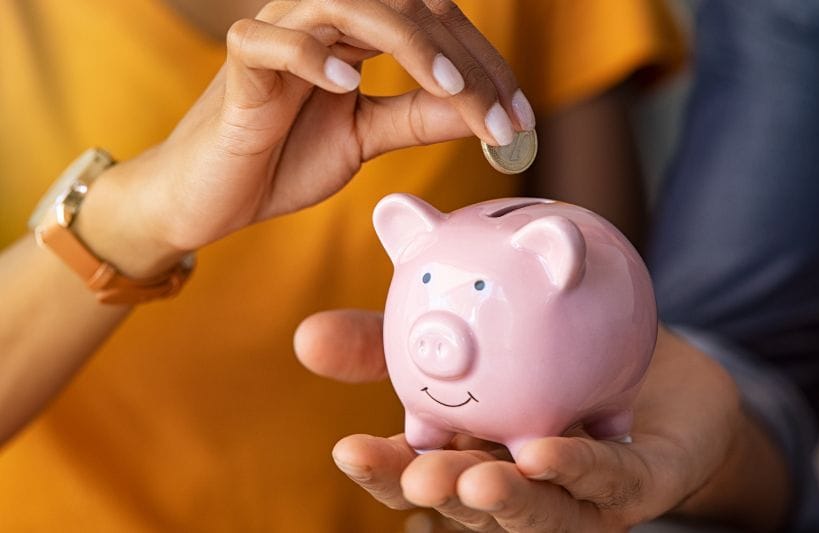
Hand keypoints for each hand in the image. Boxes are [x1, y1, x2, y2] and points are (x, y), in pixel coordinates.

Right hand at [78, 0, 533, 276]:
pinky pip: (270, 41)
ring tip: (450, 90)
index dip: (483, 66)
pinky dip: (309, 55)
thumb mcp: (365, 138)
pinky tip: (347, 85)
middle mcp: (322, 20)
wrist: (210, 197)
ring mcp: (279, 34)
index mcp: (356, 34)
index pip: (434, 25)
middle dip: (463, 59)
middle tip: (503, 115)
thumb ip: (418, 118)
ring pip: (347, 6)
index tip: (521, 118)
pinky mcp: (239, 66)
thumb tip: (482, 112)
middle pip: (406, 6)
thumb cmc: (283, 159)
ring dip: (408, 44)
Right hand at [295, 314, 790, 530]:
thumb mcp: (470, 334)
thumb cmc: (553, 353)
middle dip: (437, 495)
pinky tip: (547, 451)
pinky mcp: (635, 486)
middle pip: (468, 502)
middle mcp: (518, 484)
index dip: (385, 469)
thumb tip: (305, 334)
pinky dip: (578, 470)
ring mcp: (576, 495)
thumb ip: (395, 339)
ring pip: (536, 510)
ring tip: (472, 481)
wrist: (654, 358)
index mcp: (472, 453)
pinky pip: (606, 481)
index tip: (347, 449)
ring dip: (503, 501)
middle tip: (415, 475)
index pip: (420, 470)